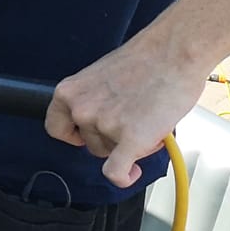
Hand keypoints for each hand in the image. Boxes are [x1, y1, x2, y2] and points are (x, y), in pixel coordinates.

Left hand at [46, 35, 207, 188]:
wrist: (173, 53)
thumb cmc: (145, 60)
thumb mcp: (100, 77)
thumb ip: (92, 101)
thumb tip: (97, 123)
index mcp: (69, 92)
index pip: (56, 128)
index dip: (74, 134)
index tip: (86, 134)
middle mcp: (81, 109)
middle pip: (89, 143)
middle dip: (110, 138)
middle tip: (133, 119)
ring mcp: (103, 125)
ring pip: (109, 154)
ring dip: (126, 146)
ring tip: (147, 122)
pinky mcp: (129, 140)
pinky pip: (116, 173)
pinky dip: (124, 177)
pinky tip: (133, 172)